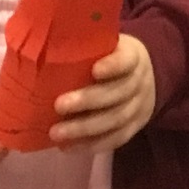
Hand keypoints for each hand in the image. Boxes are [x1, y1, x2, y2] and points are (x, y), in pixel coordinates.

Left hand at [51, 35, 155, 151]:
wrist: (144, 76)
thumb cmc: (111, 57)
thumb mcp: (106, 44)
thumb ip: (86, 45)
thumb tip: (44, 40)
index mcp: (133, 57)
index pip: (127, 61)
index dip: (113, 66)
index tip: (94, 70)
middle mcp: (140, 82)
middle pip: (119, 93)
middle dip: (88, 101)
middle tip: (59, 105)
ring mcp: (140, 106)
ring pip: (116, 119)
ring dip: (85, 128)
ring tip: (56, 133)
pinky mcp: (135, 126)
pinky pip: (116, 139)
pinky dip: (93, 145)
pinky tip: (69, 147)